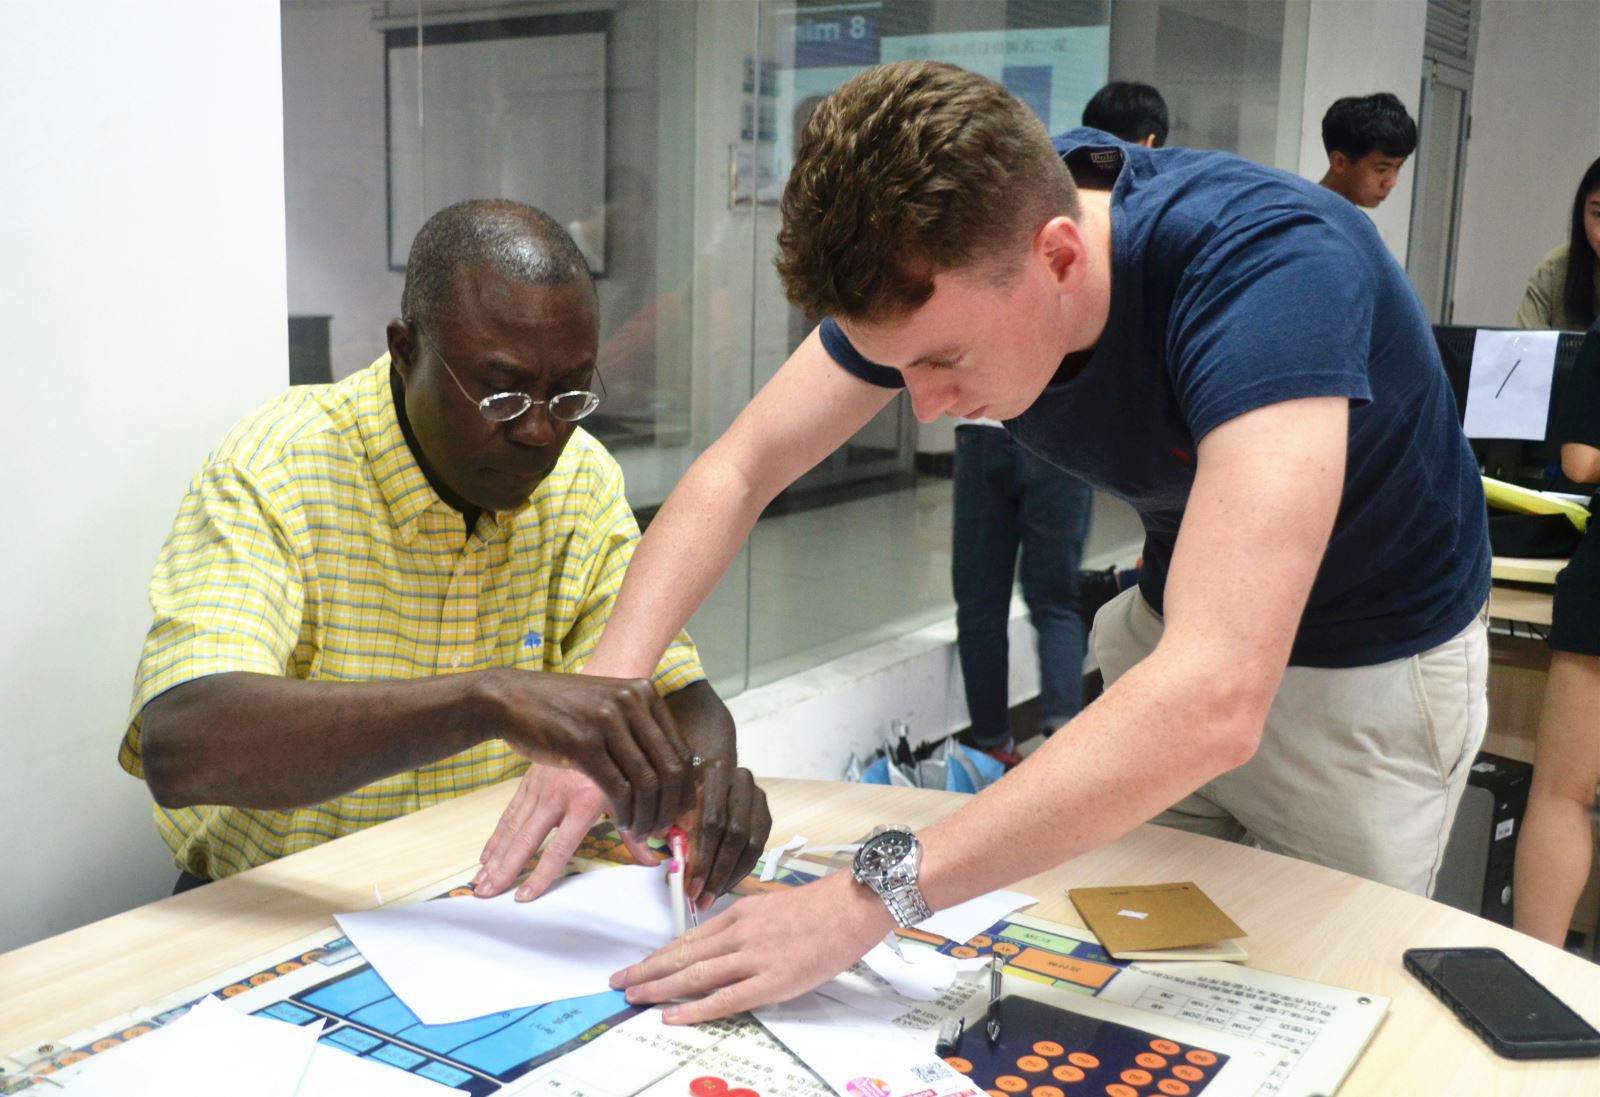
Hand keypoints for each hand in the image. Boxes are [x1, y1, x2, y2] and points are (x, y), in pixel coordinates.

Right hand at [473, 765, 660, 900]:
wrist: (597, 704)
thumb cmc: (621, 750)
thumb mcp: (631, 787)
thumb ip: (636, 828)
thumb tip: (654, 860)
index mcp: (585, 797)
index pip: (560, 846)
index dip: (542, 873)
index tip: (525, 896)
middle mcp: (558, 792)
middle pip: (527, 837)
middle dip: (506, 867)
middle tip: (486, 892)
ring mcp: (541, 785)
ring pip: (514, 825)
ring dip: (497, 855)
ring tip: (481, 882)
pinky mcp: (532, 778)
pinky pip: (511, 811)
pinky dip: (498, 835)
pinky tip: (486, 855)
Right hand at [480, 670, 694, 835]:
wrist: (511, 698)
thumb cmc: (560, 708)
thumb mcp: (605, 711)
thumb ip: (636, 738)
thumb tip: (664, 782)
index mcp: (643, 693)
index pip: (681, 749)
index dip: (685, 788)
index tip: (682, 813)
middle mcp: (631, 704)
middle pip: (670, 768)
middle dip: (670, 807)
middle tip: (665, 830)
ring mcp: (608, 721)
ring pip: (646, 782)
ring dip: (648, 815)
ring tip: (643, 833)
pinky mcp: (584, 744)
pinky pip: (618, 789)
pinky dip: (626, 813)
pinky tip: (624, 823)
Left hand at [610, 870, 890, 1023]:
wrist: (853, 904)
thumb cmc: (821, 907)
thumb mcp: (773, 907)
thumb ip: (747, 924)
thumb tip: (725, 943)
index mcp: (740, 914)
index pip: (689, 939)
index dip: (660, 955)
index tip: (638, 965)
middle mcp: (739, 933)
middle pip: (683, 955)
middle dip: (647, 970)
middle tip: (618, 981)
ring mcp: (754, 957)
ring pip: (695, 974)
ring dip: (660, 987)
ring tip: (633, 996)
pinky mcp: (773, 980)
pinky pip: (726, 997)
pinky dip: (695, 1008)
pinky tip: (673, 1015)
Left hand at [682, 759, 770, 905]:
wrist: (709, 767)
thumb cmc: (684, 790)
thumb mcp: (673, 805)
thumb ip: (676, 834)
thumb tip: (676, 876)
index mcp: (715, 773)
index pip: (712, 822)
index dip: (702, 859)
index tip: (690, 888)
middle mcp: (741, 781)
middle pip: (735, 835)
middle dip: (717, 873)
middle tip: (701, 900)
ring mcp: (757, 796)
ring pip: (751, 844)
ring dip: (730, 876)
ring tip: (712, 897)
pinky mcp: (765, 813)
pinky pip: (758, 848)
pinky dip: (740, 871)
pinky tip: (724, 885)